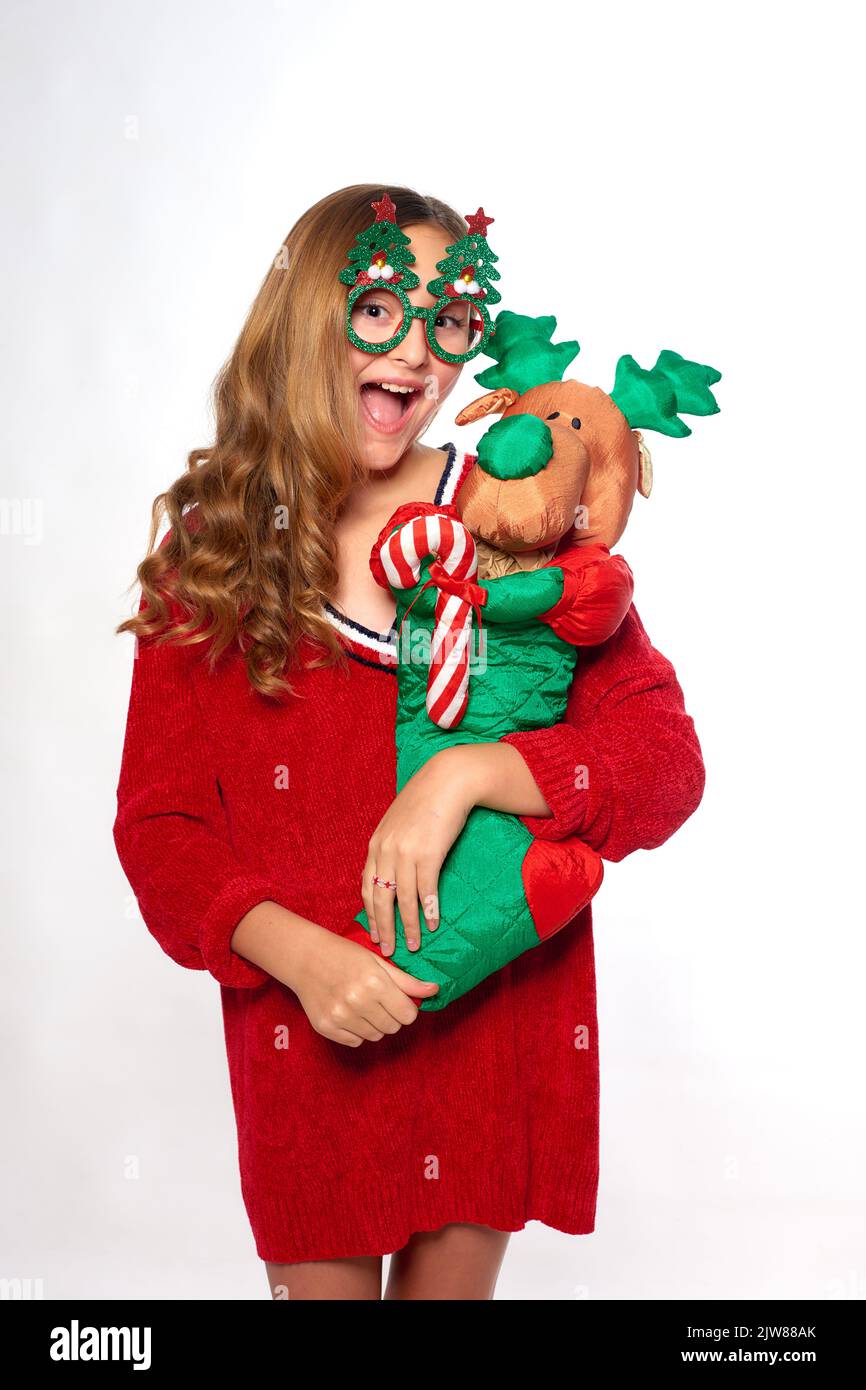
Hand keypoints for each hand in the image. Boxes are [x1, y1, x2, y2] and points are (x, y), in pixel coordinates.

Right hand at [231, 903, 438, 1045]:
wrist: (305, 958)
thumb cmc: (345, 955)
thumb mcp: (378, 962)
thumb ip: (406, 981)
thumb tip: (434, 990)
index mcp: (375, 983)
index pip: (408, 1015)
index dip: (406, 1008)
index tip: (398, 1000)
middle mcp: (358, 1002)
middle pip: (393, 1028)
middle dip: (392, 1016)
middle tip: (378, 1000)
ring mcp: (340, 1017)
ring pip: (375, 1036)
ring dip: (375, 1024)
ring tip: (362, 1004)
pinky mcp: (326, 1027)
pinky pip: (355, 1041)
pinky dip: (357, 1031)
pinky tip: (349, 1012)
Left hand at [361, 745, 477, 957]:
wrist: (448, 779)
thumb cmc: (426, 800)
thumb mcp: (399, 822)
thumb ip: (391, 845)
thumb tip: (392, 871)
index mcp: (377, 844)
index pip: (367, 886)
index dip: (370, 912)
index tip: (374, 932)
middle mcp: (386, 850)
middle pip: (380, 898)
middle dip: (384, 927)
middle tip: (387, 949)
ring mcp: (406, 852)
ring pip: (402, 899)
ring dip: (409, 925)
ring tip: (414, 944)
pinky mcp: (428, 853)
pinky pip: (426, 890)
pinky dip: (429, 910)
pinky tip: (433, 923)